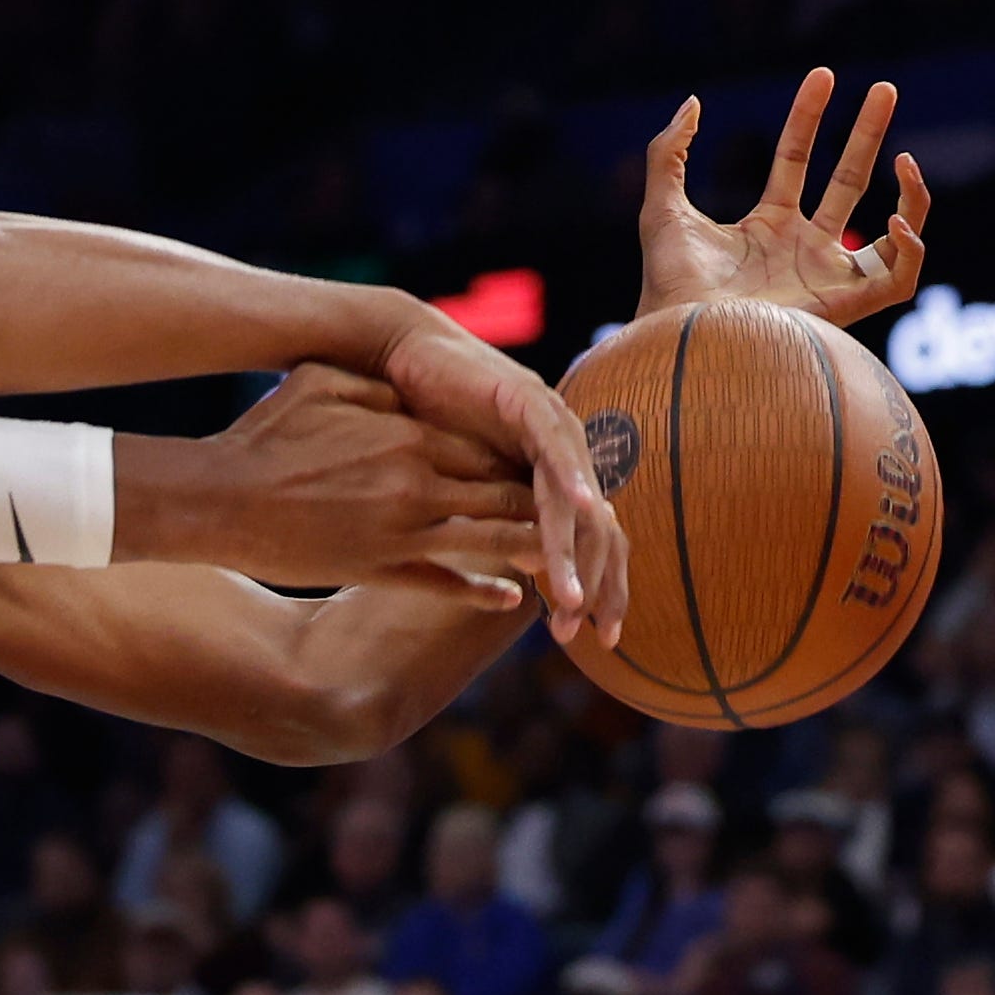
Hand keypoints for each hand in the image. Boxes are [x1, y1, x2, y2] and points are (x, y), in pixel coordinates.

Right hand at [176, 363, 539, 606]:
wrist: (218, 500)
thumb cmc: (262, 438)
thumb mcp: (317, 385)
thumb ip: (372, 388)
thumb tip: (401, 390)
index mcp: (407, 437)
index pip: (484, 448)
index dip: (518, 458)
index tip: (544, 466)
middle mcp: (415, 486)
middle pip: (499, 495)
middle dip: (543, 507)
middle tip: (580, 517)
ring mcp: (399, 533)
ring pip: (486, 542)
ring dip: (530, 551)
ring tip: (564, 559)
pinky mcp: (377, 570)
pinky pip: (444, 583)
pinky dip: (481, 589)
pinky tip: (509, 595)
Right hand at [369, 316, 627, 646]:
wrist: (398, 355)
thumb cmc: (417, 421)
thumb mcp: (458, 484)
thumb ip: (491, 518)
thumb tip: (521, 566)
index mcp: (548, 478)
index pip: (586, 542)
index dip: (595, 588)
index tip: (585, 639)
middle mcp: (559, 453)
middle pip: (595, 528)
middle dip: (596, 584)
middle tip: (587, 634)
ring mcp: (547, 424)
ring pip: (574, 497)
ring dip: (576, 549)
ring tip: (573, 596)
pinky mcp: (525, 399)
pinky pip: (552, 445)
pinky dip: (570, 476)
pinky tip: (581, 508)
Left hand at [636, 69, 932, 327]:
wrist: (683, 333)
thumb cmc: (668, 285)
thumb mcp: (662, 209)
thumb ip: (668, 154)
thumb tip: (691, 101)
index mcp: (768, 228)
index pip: (797, 160)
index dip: (808, 118)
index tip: (821, 76)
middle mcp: (803, 250)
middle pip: (849, 181)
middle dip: (867, 133)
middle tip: (885, 87)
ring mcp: (828, 277)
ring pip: (892, 232)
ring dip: (913, 195)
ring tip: (906, 158)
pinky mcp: (847, 306)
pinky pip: (900, 276)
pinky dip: (910, 248)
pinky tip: (894, 220)